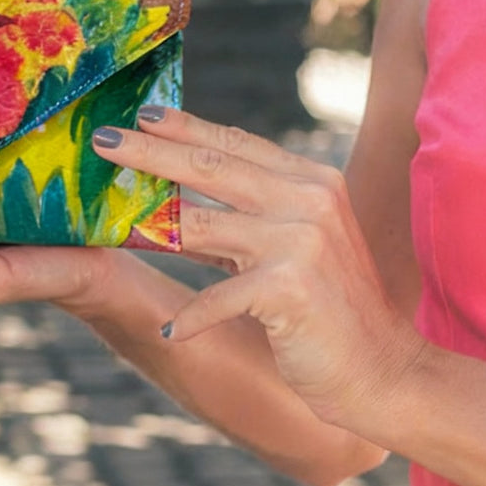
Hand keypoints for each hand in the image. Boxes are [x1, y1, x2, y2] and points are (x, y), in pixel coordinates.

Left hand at [95, 107, 426, 427]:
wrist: (383, 371)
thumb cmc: (326, 312)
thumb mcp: (287, 250)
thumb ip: (241, 221)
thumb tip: (170, 202)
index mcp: (310, 181)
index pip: (235, 143)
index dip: (184, 126)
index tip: (140, 114)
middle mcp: (309, 199)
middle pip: (210, 166)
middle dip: (151, 152)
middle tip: (102, 141)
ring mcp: (302, 241)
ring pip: (202, 224)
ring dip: (148, 227)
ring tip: (105, 224)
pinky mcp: (291, 288)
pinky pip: (219, 297)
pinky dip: (192, 317)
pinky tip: (170, 332)